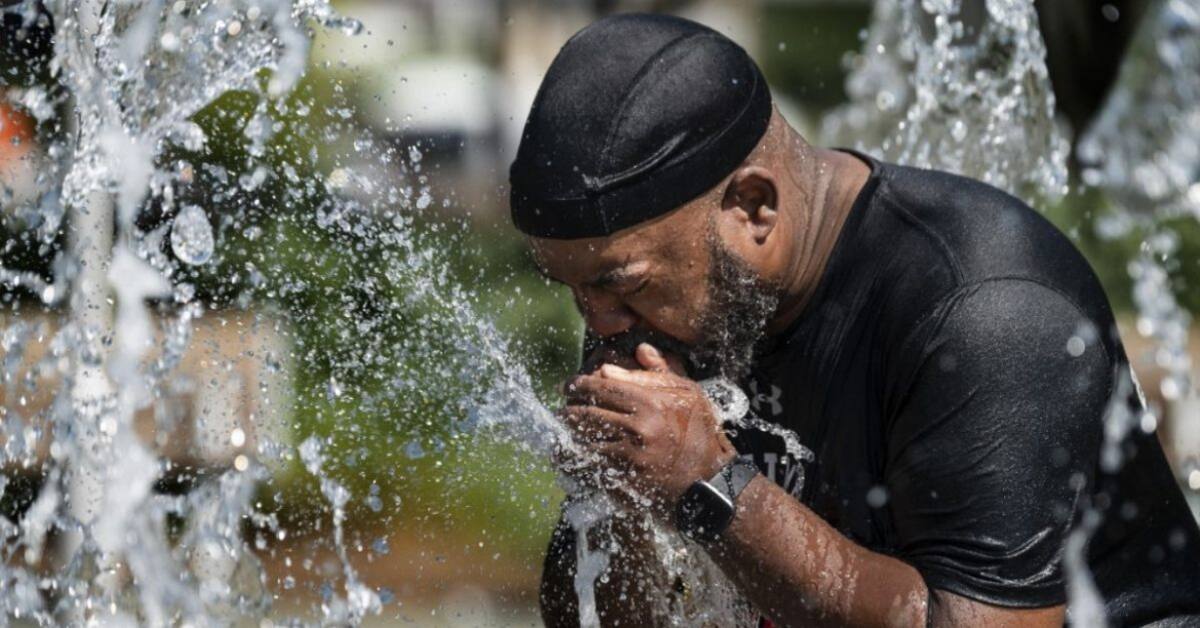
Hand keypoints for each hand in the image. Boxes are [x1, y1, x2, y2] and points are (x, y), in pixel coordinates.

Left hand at [559, 343, 736, 515]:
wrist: (710, 483)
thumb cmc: (701, 435)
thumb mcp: (689, 395)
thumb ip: (659, 372)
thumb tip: (639, 349)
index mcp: (650, 404)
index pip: (600, 387)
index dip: (579, 384)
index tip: (570, 385)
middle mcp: (636, 431)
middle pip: (584, 414)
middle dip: (569, 410)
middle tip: (564, 408)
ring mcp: (627, 460)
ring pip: (581, 442)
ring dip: (568, 436)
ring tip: (565, 431)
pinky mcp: (622, 484)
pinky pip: (588, 469)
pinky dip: (576, 461)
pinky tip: (571, 457)